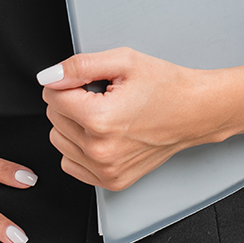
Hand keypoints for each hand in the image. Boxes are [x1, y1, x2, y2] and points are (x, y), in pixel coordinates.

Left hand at [37, 48, 243, 191]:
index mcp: (100, 120)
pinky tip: (102, 132)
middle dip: (70, 100)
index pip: (52, 96)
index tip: (90, 79)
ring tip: (104, 111)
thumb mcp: (123, 60)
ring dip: (73, 123)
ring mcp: (106, 170)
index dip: (67, 80)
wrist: (195, 112)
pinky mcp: (111, 181)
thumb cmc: (165, 85)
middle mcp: (100, 151)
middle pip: (53, 118)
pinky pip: (71, 162)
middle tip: (102, 93)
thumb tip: (48, 76)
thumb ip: (79, 65)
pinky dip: (79, 145)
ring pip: (58, 139)